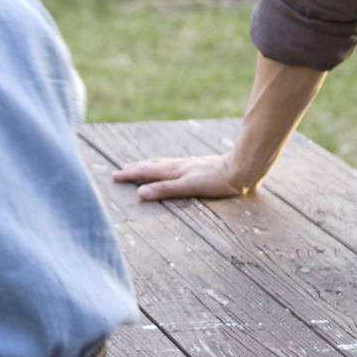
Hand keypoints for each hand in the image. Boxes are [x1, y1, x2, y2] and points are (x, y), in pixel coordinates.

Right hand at [113, 153, 259, 200]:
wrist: (240, 169)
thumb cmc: (217, 181)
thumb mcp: (189, 187)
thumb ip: (165, 190)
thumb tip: (140, 192)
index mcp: (173, 171)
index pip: (146, 172)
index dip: (130, 174)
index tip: (115, 176)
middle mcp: (178, 166)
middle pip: (151, 166)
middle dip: (135, 168)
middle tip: (120, 171)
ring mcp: (187, 165)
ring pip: (161, 164)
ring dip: (146, 166)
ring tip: (138, 166)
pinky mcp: (196, 166)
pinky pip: (171, 165)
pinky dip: (161, 166)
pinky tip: (167, 169)